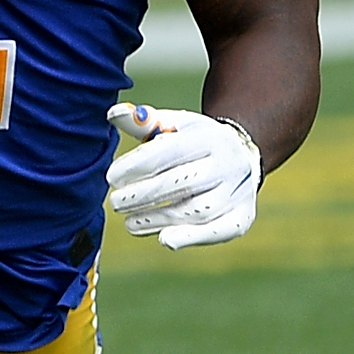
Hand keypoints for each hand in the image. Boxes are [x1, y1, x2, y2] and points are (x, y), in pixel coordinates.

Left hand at [105, 103, 261, 249]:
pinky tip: (164, 239)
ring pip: (196, 210)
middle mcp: (228, 164)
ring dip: (158, 219)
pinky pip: (217, 231)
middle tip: (116, 202)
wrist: (240, 159)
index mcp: (210, 136)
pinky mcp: (242, 217)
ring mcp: (238, 192)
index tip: (111, 177)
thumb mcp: (175, 126)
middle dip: (144, 194)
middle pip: (183, 182)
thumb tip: (114, 114)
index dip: (138, 165)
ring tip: (129, 222)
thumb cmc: (196, 143)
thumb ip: (144, 121)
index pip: (171, 150)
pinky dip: (191, 237)